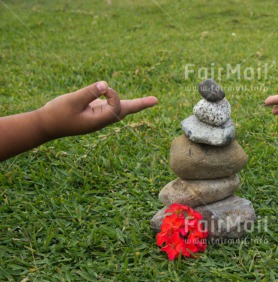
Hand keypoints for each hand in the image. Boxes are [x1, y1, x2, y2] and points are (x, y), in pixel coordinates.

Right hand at [37, 81, 157, 138]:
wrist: (46, 126)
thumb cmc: (57, 113)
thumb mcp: (72, 100)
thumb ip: (89, 92)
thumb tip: (105, 84)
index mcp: (99, 120)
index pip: (117, 106)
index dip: (114, 94)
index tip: (104, 88)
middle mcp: (102, 120)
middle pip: (125, 110)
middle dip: (140, 104)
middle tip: (156, 100)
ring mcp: (99, 117)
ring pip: (120, 109)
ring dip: (134, 104)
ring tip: (150, 101)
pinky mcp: (94, 113)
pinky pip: (111, 106)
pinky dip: (119, 101)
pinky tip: (129, 102)